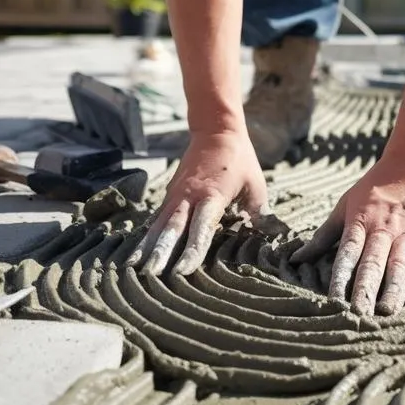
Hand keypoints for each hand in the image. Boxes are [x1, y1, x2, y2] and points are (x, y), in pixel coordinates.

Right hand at [127, 130, 267, 278]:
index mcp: (212, 195)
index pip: (201, 228)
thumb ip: (259, 212)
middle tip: (149, 274)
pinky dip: (147, 235)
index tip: (183, 271)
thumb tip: (271, 237)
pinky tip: (137, 252)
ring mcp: (176, 194)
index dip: (192, 250)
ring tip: (132, 268)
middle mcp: (189, 196)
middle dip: (160, 252)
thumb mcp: (255, 184)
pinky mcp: (170, 194)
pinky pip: (157, 218)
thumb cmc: (239, 160)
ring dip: (147, 245)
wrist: (215, 130)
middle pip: (172, 228)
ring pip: (159, 224)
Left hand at [290, 156, 404, 316]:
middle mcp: (383, 230)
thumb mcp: (345, 206)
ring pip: (399, 266)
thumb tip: (296, 259)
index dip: (341, 276)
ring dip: (393, 290)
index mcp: (360, 223)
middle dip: (366, 289)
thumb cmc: (373, 188)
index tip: (334, 299)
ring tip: (387, 312)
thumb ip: (323, 235)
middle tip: (359, 314)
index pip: (348, 253)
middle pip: (373, 263)